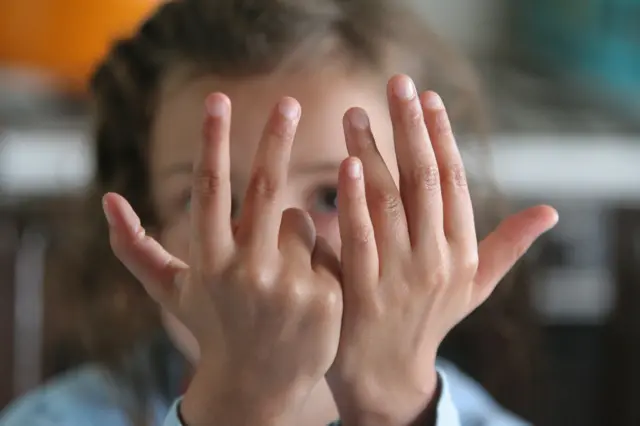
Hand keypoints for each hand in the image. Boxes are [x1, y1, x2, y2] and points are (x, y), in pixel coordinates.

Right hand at [102, 94, 342, 425]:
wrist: (258, 387)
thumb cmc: (213, 327)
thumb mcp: (172, 292)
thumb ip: (136, 248)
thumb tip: (107, 200)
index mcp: (210, 262)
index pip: (211, 190)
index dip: (214, 141)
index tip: (219, 98)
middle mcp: (248, 271)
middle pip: (266, 189)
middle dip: (274, 139)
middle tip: (287, 102)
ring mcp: (289, 285)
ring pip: (300, 222)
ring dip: (291, 234)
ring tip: (281, 276)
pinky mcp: (327, 296)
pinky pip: (328, 248)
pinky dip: (318, 257)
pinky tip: (309, 292)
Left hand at [328, 75, 557, 425]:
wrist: (388, 375)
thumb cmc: (429, 320)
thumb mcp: (475, 286)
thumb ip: (507, 246)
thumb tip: (550, 212)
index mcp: (463, 253)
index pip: (456, 182)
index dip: (442, 137)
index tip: (428, 97)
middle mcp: (438, 261)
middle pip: (426, 181)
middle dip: (411, 128)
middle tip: (396, 84)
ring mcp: (402, 278)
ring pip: (390, 202)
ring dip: (375, 152)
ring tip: (357, 113)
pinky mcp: (365, 293)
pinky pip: (360, 238)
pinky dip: (354, 201)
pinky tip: (347, 166)